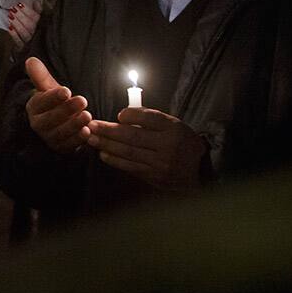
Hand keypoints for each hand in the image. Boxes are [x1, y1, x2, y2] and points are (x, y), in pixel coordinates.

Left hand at [7, 1, 41, 51]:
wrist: (36, 49)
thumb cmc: (38, 31)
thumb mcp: (41, 19)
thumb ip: (39, 11)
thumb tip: (36, 2)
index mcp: (43, 25)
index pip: (37, 18)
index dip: (28, 11)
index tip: (20, 4)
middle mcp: (38, 34)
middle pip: (30, 25)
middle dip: (21, 16)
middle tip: (13, 9)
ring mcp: (31, 43)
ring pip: (25, 33)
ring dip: (17, 24)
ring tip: (10, 16)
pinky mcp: (24, 49)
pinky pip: (19, 42)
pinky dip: (14, 35)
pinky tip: (9, 28)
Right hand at [24, 57, 90, 152]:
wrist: (61, 122)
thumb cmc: (55, 103)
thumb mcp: (49, 89)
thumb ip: (41, 76)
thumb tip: (31, 60)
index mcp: (34, 108)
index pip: (41, 102)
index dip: (53, 97)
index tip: (66, 90)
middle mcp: (39, 124)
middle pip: (50, 119)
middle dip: (66, 110)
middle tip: (82, 100)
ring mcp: (50, 138)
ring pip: (60, 133)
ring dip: (74, 125)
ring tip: (87, 116)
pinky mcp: (61, 148)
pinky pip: (69, 145)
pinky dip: (78, 139)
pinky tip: (88, 132)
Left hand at [87, 107, 206, 191]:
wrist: (200, 171)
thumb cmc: (182, 143)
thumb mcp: (174, 125)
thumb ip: (151, 119)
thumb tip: (123, 116)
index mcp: (174, 129)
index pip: (150, 118)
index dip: (131, 115)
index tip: (118, 115)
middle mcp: (168, 146)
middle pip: (133, 136)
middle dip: (109, 130)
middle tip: (92, 125)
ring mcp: (161, 164)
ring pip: (129, 152)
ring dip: (107, 145)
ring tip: (91, 138)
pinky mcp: (155, 177)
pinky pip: (131, 167)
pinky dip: (115, 160)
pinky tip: (104, 154)